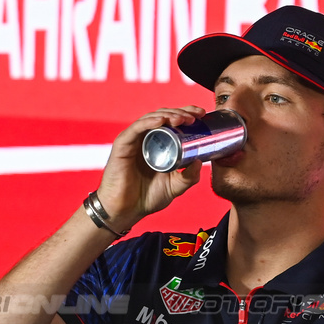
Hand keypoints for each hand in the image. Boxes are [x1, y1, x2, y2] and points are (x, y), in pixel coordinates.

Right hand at [95, 106, 207, 224]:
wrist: (126, 211)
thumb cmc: (146, 198)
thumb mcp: (175, 187)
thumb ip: (189, 177)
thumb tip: (202, 161)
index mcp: (157, 144)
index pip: (172, 122)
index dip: (186, 113)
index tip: (201, 115)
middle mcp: (145, 139)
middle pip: (163, 116)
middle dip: (180, 112)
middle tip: (195, 117)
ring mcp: (133, 141)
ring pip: (151, 118)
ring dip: (168, 115)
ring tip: (182, 119)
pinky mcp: (122, 145)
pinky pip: (136, 128)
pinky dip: (149, 122)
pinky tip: (161, 121)